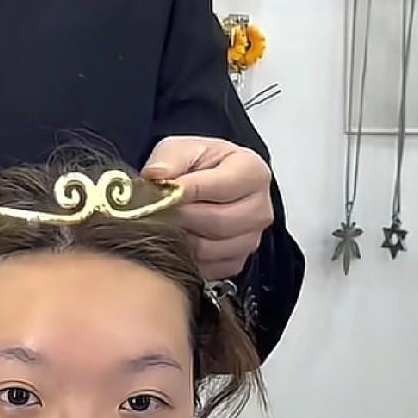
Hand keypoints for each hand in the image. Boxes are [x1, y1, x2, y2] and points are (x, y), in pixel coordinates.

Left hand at [143, 136, 272, 279]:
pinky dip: (189, 258)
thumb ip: (170, 159)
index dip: (188, 190)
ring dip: (183, 239)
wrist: (202, 184)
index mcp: (253, 171)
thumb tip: (157, 175)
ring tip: (165, 224)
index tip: (163, 191)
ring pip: (212, 248)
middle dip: (183, 217)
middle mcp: (260, 207)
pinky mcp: (238, 260)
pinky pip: (211, 268)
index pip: (221, 187)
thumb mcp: (181, 149)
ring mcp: (252, 238)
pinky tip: (177, 240)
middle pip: (219, 222)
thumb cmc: (197, 165)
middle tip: (157, 211)